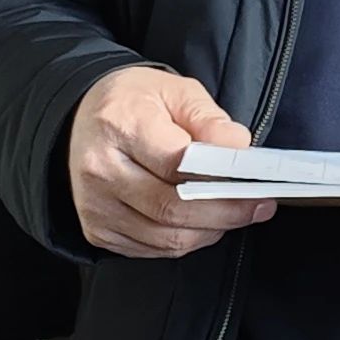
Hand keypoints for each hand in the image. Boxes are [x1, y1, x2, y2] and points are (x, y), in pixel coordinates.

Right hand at [69, 65, 270, 258]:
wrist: (81, 121)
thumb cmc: (133, 104)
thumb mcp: (173, 90)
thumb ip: (207, 117)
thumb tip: (238, 147)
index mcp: (119, 125)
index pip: (176, 163)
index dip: (221, 177)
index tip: (255, 181)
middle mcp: (100, 170)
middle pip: (172, 208)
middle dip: (225, 212)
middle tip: (258, 206)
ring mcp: (96, 205)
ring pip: (166, 237)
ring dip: (210, 231)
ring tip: (235, 214)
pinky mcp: (98, 229)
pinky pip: (153, 249)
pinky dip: (185, 240)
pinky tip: (202, 223)